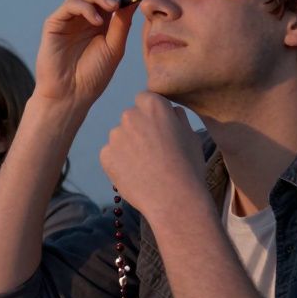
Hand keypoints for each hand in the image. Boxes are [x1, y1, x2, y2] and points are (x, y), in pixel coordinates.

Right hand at [35, 0, 136, 105]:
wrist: (71, 96)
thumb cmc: (93, 75)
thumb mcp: (115, 46)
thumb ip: (122, 22)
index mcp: (99, 18)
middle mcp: (82, 14)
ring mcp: (67, 18)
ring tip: (112, 6)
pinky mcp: (54, 24)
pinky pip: (69, 6)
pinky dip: (85, 8)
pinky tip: (98, 21)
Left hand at [99, 92, 209, 226]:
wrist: (174, 198)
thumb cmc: (188, 166)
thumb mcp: (191, 135)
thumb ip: (177, 118)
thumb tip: (171, 111)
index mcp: (153, 105)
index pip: (145, 99)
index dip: (152, 114)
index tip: (159, 129)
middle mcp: (129, 115)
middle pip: (131, 117)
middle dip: (139, 129)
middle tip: (152, 151)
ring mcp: (114, 136)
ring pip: (120, 136)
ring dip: (128, 146)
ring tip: (144, 167)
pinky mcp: (104, 155)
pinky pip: (111, 154)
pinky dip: (119, 162)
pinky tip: (134, 175)